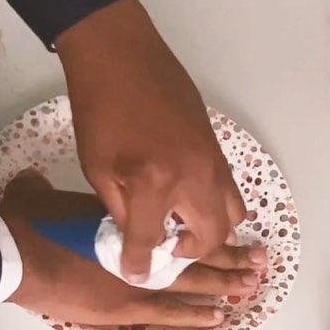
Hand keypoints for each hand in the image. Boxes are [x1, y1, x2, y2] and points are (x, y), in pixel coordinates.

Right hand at [0, 171, 266, 328]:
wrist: (18, 253)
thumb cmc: (28, 222)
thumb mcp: (38, 195)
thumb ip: (44, 189)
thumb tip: (34, 182)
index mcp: (128, 213)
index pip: (175, 220)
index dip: (204, 226)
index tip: (230, 228)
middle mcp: (141, 243)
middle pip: (194, 250)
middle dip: (229, 255)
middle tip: (259, 260)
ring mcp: (136, 277)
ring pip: (191, 282)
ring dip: (224, 284)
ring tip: (251, 285)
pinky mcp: (125, 306)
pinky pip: (169, 313)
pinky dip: (194, 314)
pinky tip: (219, 315)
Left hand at [55, 0, 245, 282]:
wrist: (121, 55)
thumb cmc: (100, 108)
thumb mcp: (97, 168)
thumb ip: (119, 210)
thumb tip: (134, 238)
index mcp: (153, 183)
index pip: (150, 242)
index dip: (139, 263)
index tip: (136, 273)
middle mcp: (192, 176)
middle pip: (208, 236)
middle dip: (188, 251)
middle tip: (165, 247)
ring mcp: (211, 161)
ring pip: (232, 214)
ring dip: (209, 229)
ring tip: (181, 225)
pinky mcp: (217, 147)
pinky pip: (229, 188)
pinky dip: (214, 204)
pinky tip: (187, 199)